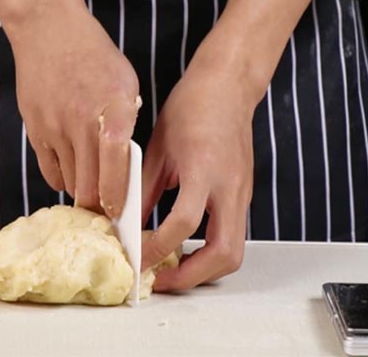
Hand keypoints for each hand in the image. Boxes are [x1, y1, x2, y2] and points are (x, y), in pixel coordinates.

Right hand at [0, 0, 142, 217]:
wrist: (50, 31)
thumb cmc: (95, 57)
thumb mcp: (126, 85)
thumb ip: (127, 125)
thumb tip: (125, 166)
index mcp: (114, 113)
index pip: (115, 172)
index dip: (117, 201)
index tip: (120, 214)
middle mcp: (83, 125)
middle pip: (88, 188)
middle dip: (99, 206)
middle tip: (108, 210)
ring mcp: (55, 129)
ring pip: (70, 183)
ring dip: (82, 191)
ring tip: (92, 187)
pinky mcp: (35, 131)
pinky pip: (50, 171)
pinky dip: (63, 179)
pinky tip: (73, 170)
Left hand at [139, 0, 320, 290]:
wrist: (229, 86)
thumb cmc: (193, 106)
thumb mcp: (157, 145)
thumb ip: (144, 187)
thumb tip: (125, 221)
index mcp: (205, 170)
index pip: (183, 223)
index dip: (158, 248)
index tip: (137, 259)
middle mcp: (230, 188)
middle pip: (224, 253)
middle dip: (192, 277)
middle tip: (160, 280)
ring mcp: (242, 194)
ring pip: (234, 251)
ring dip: (205, 270)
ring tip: (172, 270)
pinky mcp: (243, 196)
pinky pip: (232, 236)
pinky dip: (210, 252)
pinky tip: (185, 247)